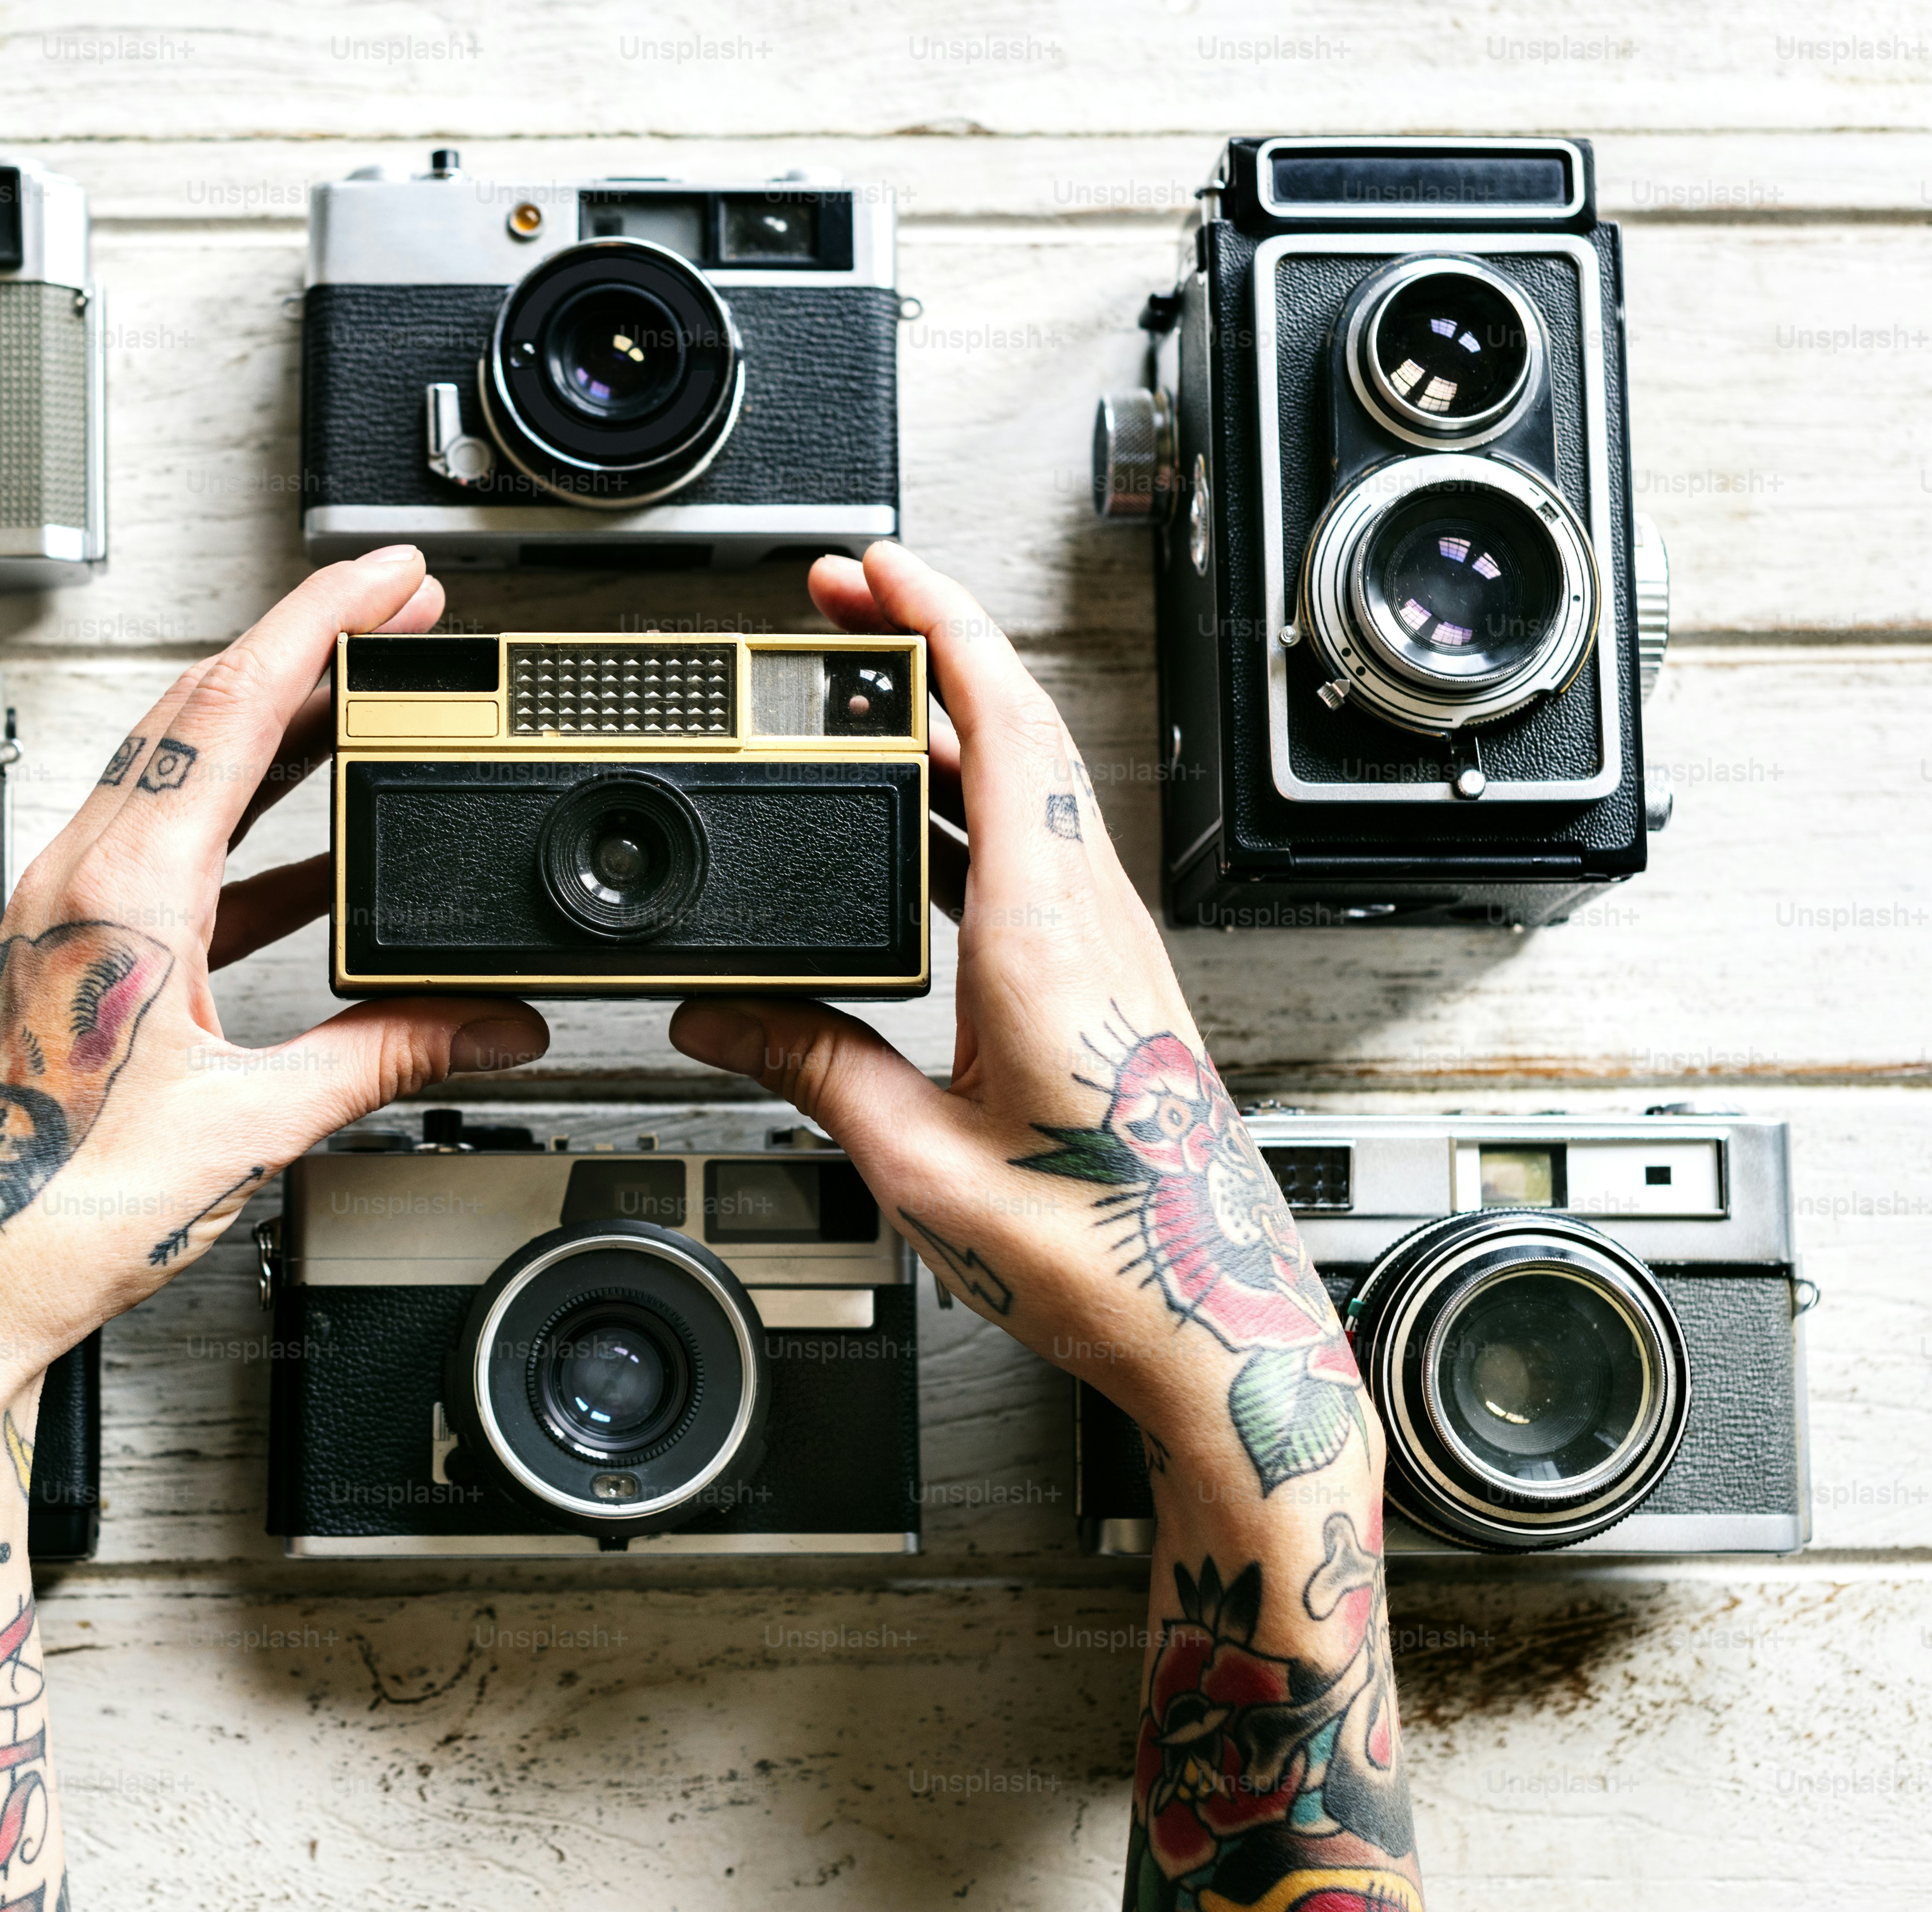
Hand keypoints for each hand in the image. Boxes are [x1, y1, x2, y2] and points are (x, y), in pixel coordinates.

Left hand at [0, 546, 549, 1415]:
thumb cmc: (53, 1213)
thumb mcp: (250, 1126)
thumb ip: (382, 1061)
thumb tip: (484, 1025)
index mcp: (119, 891)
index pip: (233, 704)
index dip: (323, 623)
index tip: (390, 578)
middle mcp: (78, 881)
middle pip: (202, 713)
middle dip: (310, 652)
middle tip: (397, 620)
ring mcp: (66, 915)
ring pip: (182, 777)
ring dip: (280, 733)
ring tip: (369, 713)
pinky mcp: (70, 958)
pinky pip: (172, 857)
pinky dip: (252, 835)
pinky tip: (316, 859)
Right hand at [670, 542, 1421, 1911]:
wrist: (1215, 1323)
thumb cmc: (1099, 1253)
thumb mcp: (916, 1159)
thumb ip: (809, 1067)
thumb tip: (716, 1015)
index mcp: (1043, 932)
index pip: (998, 719)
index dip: (934, 623)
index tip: (872, 568)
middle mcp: (1092, 917)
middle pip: (1015, 728)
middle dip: (924, 650)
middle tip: (835, 612)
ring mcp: (1111, 945)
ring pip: (1032, 786)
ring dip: (947, 729)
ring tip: (857, 709)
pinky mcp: (1111, 982)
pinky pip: (1041, 849)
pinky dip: (972, 804)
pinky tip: (915, 836)